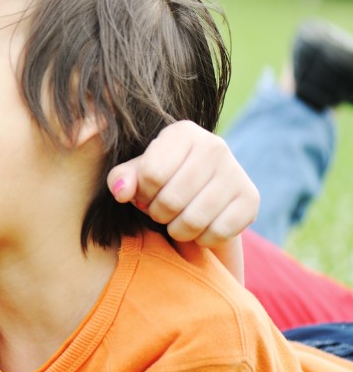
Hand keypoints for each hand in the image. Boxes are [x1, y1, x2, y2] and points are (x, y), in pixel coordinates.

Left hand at [107, 120, 258, 247]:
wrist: (202, 189)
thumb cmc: (162, 178)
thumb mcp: (136, 173)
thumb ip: (121, 179)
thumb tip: (121, 192)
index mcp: (182, 133)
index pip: (151, 175)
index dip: (142, 194)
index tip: (145, 194)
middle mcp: (214, 146)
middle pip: (172, 200)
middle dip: (158, 214)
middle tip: (161, 211)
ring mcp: (236, 172)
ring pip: (194, 220)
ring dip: (177, 230)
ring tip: (176, 221)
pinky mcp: (250, 198)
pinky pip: (218, 233)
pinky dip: (202, 239)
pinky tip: (200, 226)